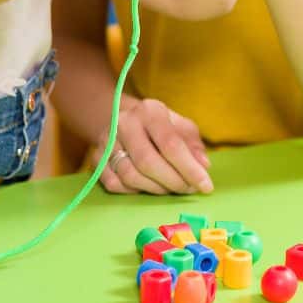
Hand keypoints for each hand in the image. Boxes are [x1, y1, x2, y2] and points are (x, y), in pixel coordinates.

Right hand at [93, 97, 212, 194]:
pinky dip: (135, 191)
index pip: (170, 143)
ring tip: (170, 188)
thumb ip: (193, 144)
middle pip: (148, 162)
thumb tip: (203, 166)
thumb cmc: (156, 124)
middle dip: (173, 182)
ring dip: (156, 189)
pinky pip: (115, 184)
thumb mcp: (179, 125)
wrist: (118, 116)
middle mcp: (125, 123)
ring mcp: (106, 141)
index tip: (206, 186)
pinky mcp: (96, 158)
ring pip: (131, 176)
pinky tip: (147, 185)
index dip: (190, 168)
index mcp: (149, 110)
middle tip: (188, 190)